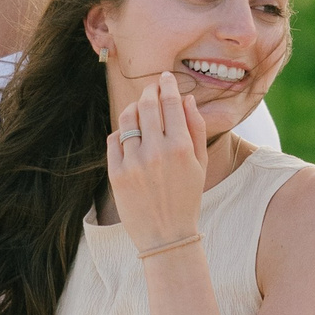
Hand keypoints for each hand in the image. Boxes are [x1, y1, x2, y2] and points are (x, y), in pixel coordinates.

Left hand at [107, 71, 206, 253]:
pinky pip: (114, 140)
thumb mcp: (200, 163)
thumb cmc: (187, 198)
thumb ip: (195, 128)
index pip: (170, 103)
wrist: (167, 236)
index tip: (166, 78)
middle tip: (152, 87)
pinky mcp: (116, 174)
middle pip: (147, 105)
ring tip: (140, 109)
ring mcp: (133, 163)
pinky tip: (130, 134)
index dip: (167, 85)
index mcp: (180, 147)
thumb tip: (186, 98)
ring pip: (127, 119)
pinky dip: (122, 132)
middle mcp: (156, 151)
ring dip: (134, 108)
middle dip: (150, 91)